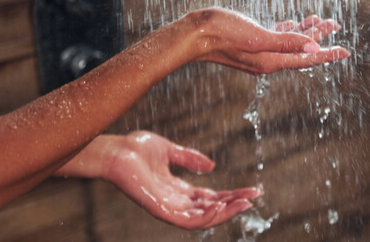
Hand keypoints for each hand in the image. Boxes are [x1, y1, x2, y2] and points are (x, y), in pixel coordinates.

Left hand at [101, 131, 260, 229]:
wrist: (115, 151)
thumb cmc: (135, 149)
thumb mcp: (169, 150)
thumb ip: (190, 158)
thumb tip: (212, 165)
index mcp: (178, 189)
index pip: (210, 197)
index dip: (231, 195)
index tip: (252, 190)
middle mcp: (175, 201)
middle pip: (211, 209)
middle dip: (233, 205)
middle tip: (254, 198)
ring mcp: (168, 208)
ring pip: (203, 219)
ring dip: (224, 213)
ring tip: (243, 203)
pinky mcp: (160, 210)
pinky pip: (187, 220)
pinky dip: (205, 216)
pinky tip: (219, 204)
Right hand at [186, 8, 349, 73]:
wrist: (195, 35)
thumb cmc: (224, 34)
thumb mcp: (258, 37)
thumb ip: (286, 42)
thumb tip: (313, 48)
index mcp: (272, 61)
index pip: (307, 59)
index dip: (328, 54)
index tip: (346, 51)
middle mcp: (268, 60)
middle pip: (301, 50)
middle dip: (320, 37)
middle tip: (336, 23)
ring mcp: (259, 53)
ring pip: (290, 43)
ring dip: (305, 31)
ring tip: (320, 20)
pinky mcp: (251, 44)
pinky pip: (277, 38)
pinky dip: (288, 30)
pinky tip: (294, 22)